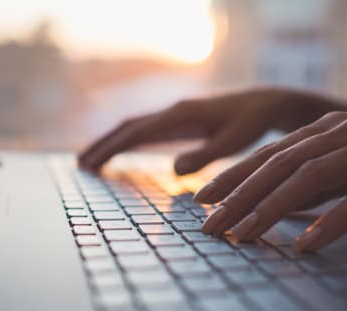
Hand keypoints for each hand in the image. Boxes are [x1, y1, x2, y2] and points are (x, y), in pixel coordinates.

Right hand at [79, 88, 330, 174]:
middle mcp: (173, 111)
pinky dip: (129, 141)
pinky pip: (147, 130)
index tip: (91, 163)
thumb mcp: (233, 142)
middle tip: (81, 164)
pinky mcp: (181, 121)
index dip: (112, 148)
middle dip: (104, 145)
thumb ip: (205, 155)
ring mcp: (175, 115)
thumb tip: (173, 170)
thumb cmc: (252, 123)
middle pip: (128, 127)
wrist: (265, 104)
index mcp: (181, 115)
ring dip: (112, 143)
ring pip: (135, 127)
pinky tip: (122, 152)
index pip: (137, 132)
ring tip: (91, 160)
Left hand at [194, 111, 346, 251]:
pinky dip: (332, 220)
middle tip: (211, 224)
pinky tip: (308, 244)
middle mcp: (341, 133)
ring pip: (310, 178)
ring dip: (272, 208)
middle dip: (239, 196)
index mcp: (326, 129)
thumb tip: (282, 204)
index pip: (269, 153)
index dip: (233, 175)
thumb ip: (319, 176)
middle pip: (279, 165)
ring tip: (245, 236)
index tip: (203, 198)